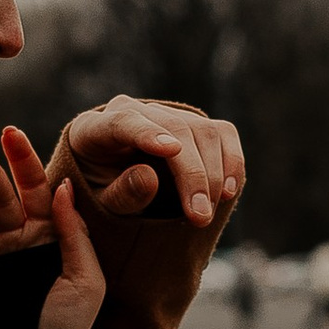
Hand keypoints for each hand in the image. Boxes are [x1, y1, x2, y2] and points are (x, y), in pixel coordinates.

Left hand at [51, 98, 245, 235]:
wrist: (114, 184)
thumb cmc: (101, 194)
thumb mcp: (100, 204)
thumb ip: (120, 194)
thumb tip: (149, 179)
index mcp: (96, 129)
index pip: (124, 121)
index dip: (147, 133)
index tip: (171, 150)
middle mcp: (135, 111)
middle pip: (174, 129)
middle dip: (192, 173)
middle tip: (199, 216)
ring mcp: (167, 115)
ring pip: (203, 131)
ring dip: (213, 174)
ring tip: (207, 213)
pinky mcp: (196, 125)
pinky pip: (223, 134)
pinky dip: (232, 163)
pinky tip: (229, 193)